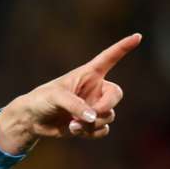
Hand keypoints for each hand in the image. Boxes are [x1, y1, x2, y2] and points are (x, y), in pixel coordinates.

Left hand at [0, 33, 141, 154]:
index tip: (137, 36)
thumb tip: (92, 118)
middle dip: (106, 106)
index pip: (109, 58)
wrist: (31, 120)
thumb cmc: (41, 100)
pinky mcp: (88, 123)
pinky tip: (75, 130)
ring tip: (74, 124)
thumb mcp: (56, 97)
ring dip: (94, 123)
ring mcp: (92, 107)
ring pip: (109, 115)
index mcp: (88, 74)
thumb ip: (75, 106)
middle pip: (116, 95)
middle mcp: (94, 89)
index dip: (123, 47)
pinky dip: (92, 132)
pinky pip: (103, 129)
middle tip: (91, 114)